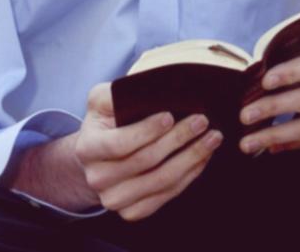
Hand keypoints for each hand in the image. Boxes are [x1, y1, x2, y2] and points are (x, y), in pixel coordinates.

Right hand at [74, 82, 222, 220]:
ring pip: (161, 181)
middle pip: (146, 161)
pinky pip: (167, 196)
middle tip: (202, 121)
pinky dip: (189, 176)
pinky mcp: (132, 212)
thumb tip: (141, 88)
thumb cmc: (106, 123)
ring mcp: (114, 199)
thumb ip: (112, 93)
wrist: (98, 157)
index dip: (147, 131)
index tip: (170, 115)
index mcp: (87, 149)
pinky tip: (202, 158)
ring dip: (191, 158)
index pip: (120, 143)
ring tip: (212, 138)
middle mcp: (97, 179)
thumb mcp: (101, 101)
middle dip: (178, 139)